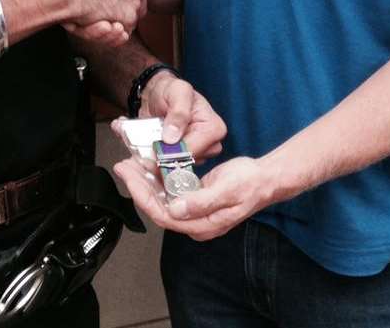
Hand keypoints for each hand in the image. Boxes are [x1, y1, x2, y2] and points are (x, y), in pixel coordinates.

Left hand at [113, 155, 275, 241]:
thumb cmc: (250, 184)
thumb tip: (176, 210)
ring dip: (145, 182)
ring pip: (161, 200)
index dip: (143, 196)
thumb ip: (201, 202)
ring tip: (130, 165)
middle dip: (138, 187)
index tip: (130, 177)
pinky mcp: (194, 199)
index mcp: (201, 225)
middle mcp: (194, 222)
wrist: (266, 179)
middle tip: (123, 166)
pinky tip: (149, 167)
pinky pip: (170, 192)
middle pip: (157, 208)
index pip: (163, 215)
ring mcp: (194, 212)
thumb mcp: (227, 190)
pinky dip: (158, 179)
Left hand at [121, 70, 224, 159]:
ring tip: (147, 148)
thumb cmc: (171, 90)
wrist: (157, 95)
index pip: (196, 149)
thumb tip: (173, 138)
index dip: (175, 153)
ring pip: (177, 167)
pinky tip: (147, 151)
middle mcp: (209, 144)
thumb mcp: (177, 92)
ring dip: (159, 161)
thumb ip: (179, 112)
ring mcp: (196, 153)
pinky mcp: (182, 158)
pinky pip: (170, 166)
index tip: (156, 151)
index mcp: (214, 128)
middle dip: (166, 160)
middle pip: (188, 162)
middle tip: (147, 153)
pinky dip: (156, 161)